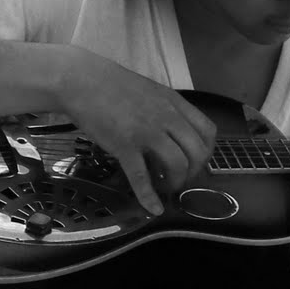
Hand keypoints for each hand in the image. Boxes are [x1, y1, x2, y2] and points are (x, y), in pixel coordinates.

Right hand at [63, 50, 215, 214]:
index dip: (206, 152)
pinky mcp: (125, 146)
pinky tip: (153, 208)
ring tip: (165, 187)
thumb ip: (167, 110)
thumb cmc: (113, 85)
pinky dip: (149, 197)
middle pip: (198, 152)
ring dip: (175, 182)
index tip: (195, 161)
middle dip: (194, 172)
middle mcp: (166, 118)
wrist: (81, 80)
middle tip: (180, 177)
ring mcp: (146, 132)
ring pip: (177, 165)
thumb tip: (176, 132)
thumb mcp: (151, 92)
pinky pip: (142, 177)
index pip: (208, 132)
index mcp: (174, 104)